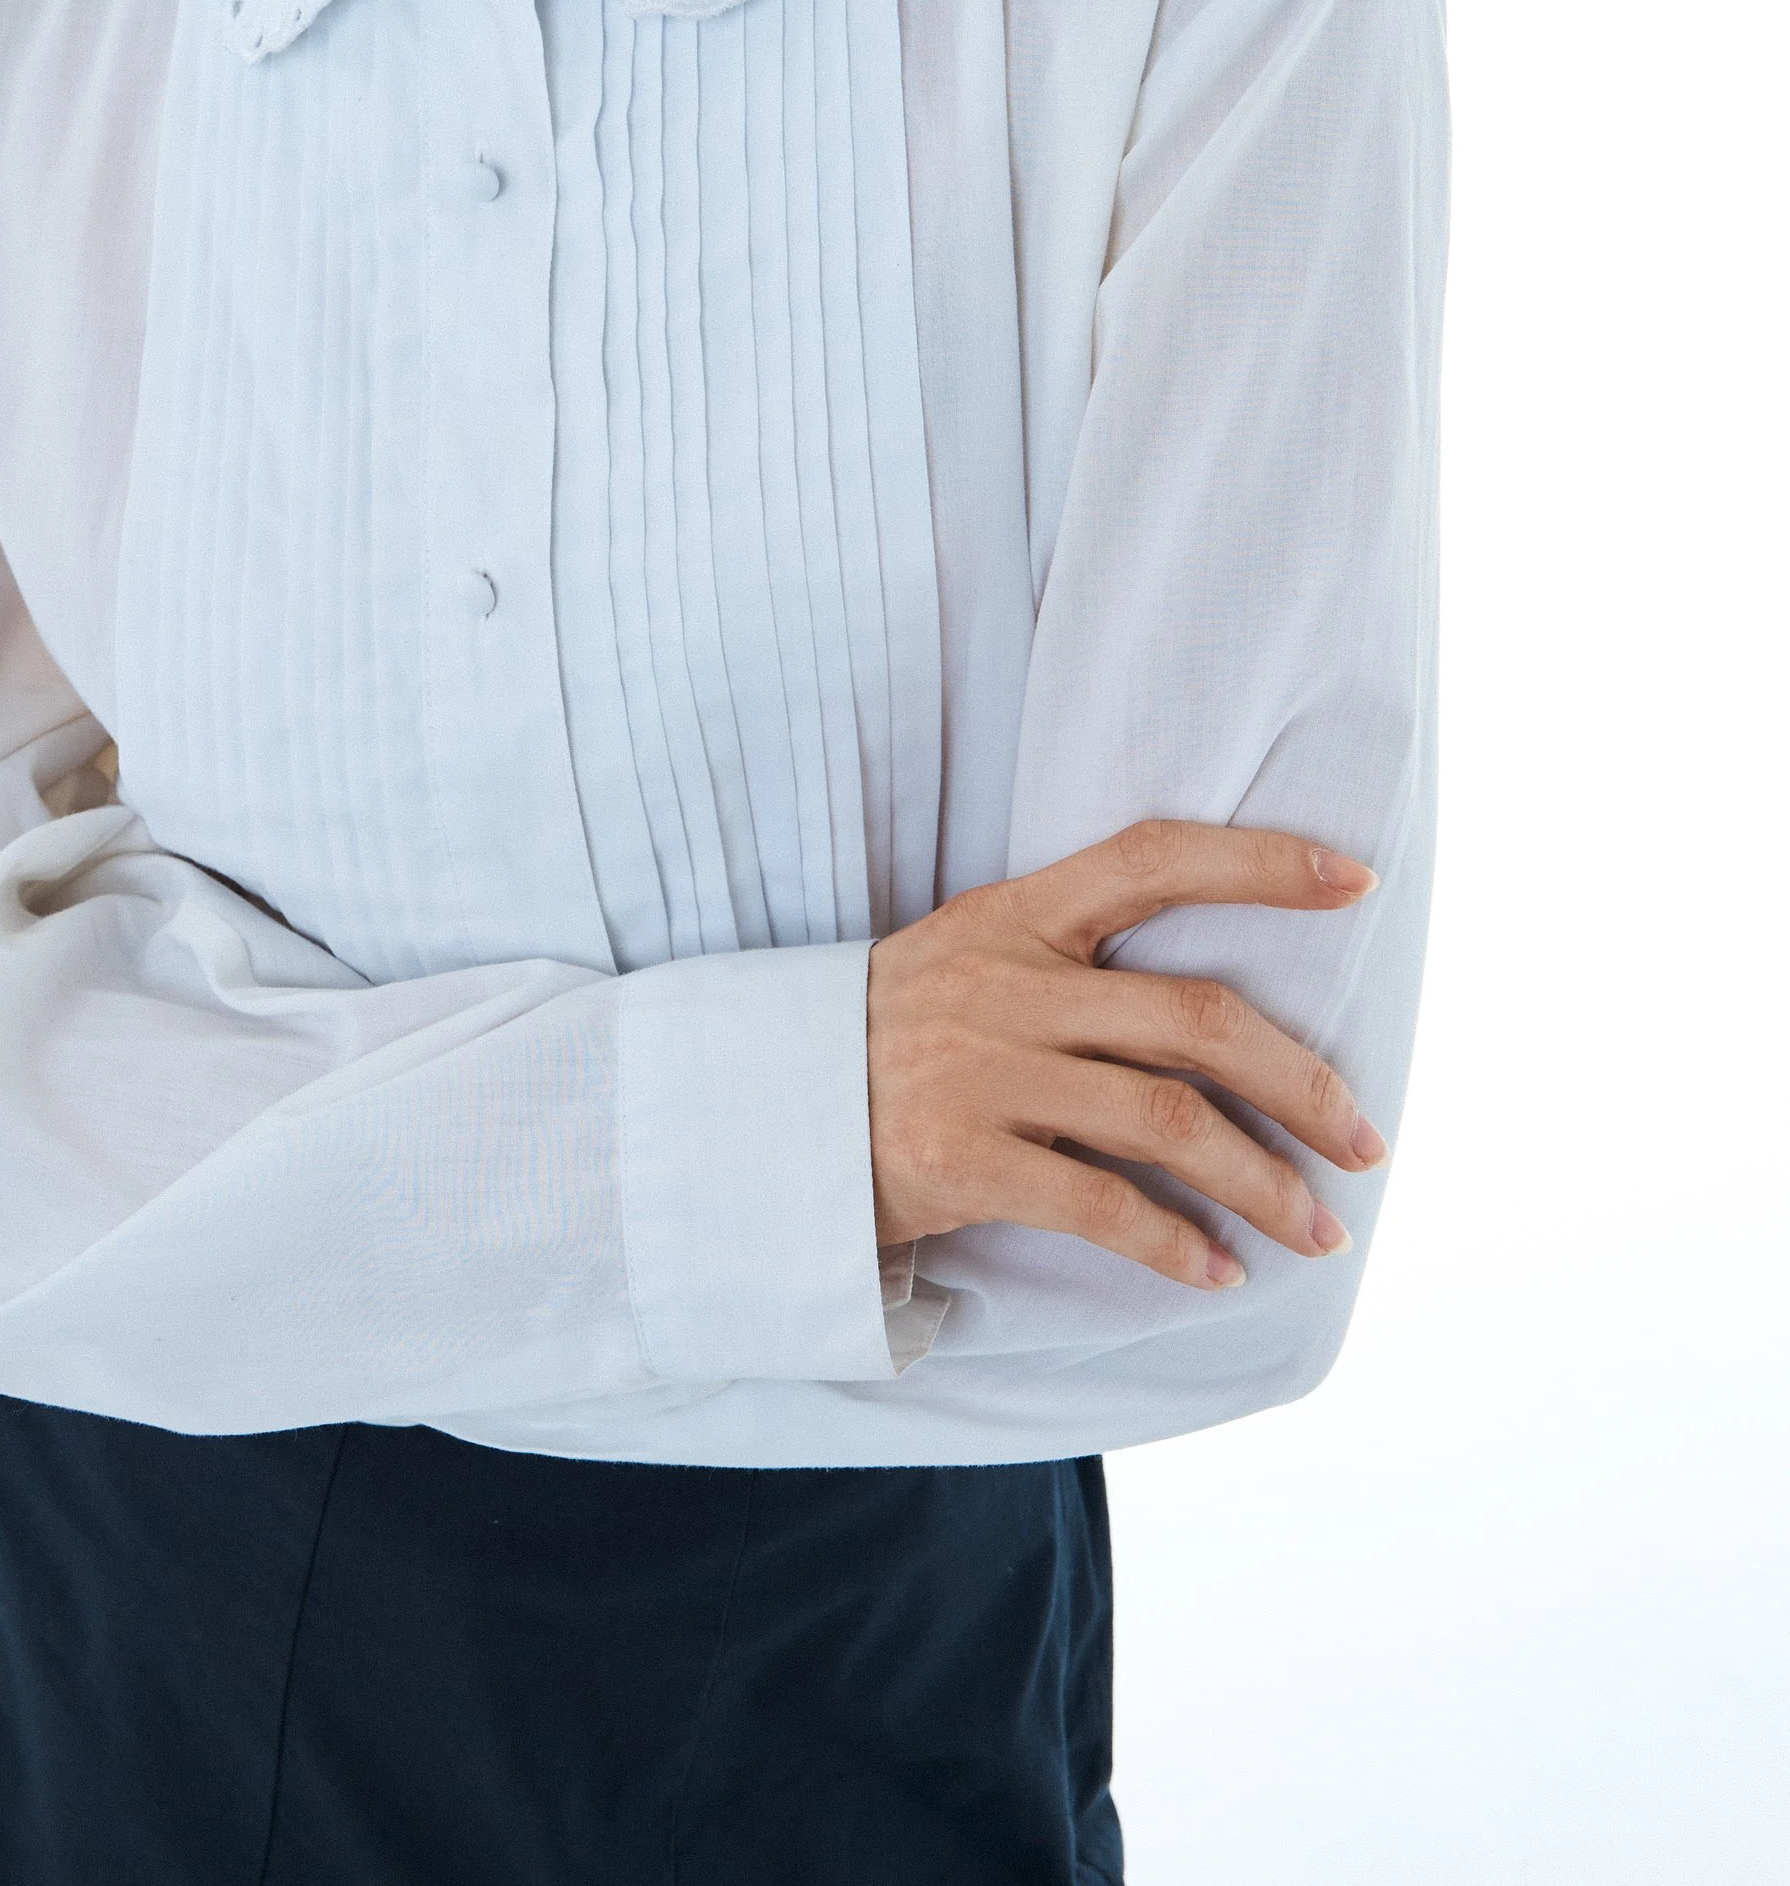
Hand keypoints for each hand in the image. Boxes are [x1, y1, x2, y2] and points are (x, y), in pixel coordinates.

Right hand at [865, 820, 1387, 1287]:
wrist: (763, 1116)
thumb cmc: (900, 1040)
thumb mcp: (974, 964)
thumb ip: (1077, 967)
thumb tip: (1229, 1020)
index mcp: (1016, 914)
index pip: (1152, 857)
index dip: (1259, 864)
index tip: (1356, 881)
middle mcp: (1005, 981)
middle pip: (1195, 1017)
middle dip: (1304, 1084)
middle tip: (1367, 1144)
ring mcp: (979, 1070)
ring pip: (1166, 1119)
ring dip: (1264, 1183)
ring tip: (1318, 1231)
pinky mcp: (958, 1159)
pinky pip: (1099, 1204)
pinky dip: (1175, 1245)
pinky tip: (1218, 1272)